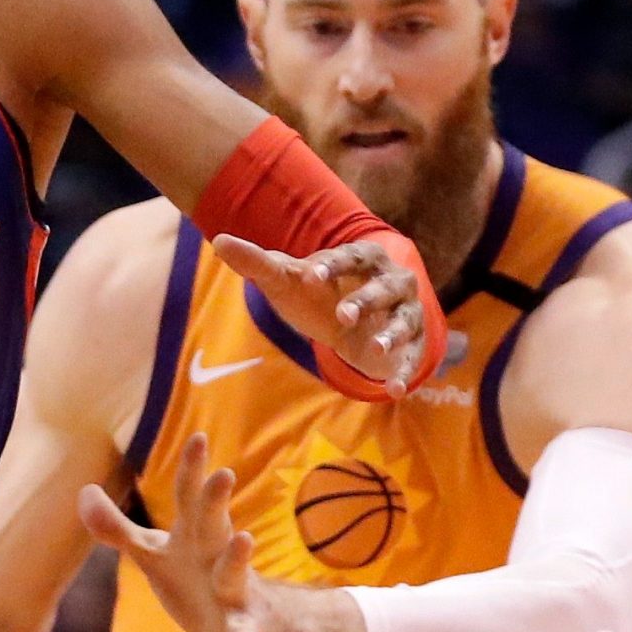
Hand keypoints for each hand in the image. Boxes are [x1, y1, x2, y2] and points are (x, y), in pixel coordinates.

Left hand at [79, 434, 280, 631]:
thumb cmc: (193, 580)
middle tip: (222, 474)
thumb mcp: (153, 554)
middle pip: (214, 524)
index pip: (189, 497)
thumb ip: (117, 527)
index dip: (191, 469)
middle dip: (215, 501)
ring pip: (235, 573)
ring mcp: (233, 593)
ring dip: (237, 558)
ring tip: (243, 540)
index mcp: (194, 536)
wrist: (242, 630)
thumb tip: (83, 490)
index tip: (197, 437)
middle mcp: (217, 556)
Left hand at [212, 234, 428, 396]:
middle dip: (364, 300)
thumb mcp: (286, 279)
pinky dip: (406, 373)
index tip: (310, 276)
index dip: (331, 266)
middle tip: (342, 316)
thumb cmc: (316, 293)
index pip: (348, 257)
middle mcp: (392, 281)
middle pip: (382, 288)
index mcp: (362, 257)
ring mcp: (406, 313)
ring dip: (390, 335)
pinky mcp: (411, 345)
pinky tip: (396, 390)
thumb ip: (256, 262)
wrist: (350, 322)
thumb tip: (219, 241)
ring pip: (403, 321)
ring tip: (373, 350)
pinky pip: (412, 358)